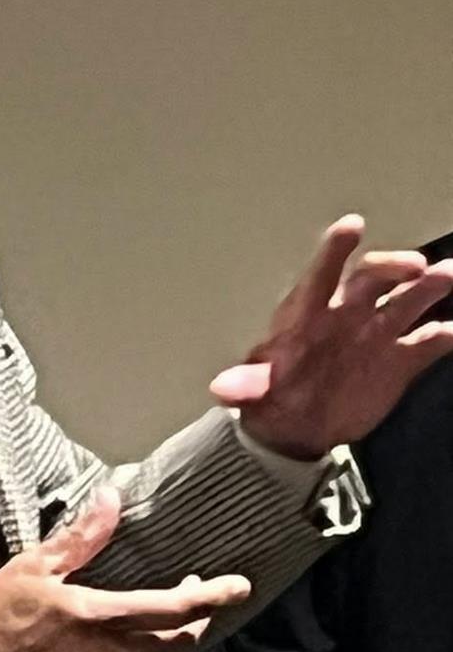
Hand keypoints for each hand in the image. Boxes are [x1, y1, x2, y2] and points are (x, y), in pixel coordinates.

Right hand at [0, 487, 251, 651]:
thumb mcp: (31, 569)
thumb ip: (80, 538)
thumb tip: (109, 499)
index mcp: (99, 618)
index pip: (175, 608)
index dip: (213, 596)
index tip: (237, 587)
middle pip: (177, 643)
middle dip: (192, 621)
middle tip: (190, 601)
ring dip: (145, 648)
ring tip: (117, 629)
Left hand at [210, 216, 452, 460]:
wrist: (297, 426)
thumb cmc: (273, 393)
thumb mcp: (253, 390)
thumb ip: (245, 385)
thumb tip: (221, 390)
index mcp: (309, 311)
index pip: (322, 272)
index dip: (335, 248)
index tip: (352, 225)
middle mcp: (347, 313)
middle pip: (372, 277)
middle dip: (392, 266)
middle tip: (415, 265)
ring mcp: (376, 333)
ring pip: (407, 300)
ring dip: (428, 287)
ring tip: (446, 275)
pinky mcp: (399, 360)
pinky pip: (428, 342)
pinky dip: (444, 335)